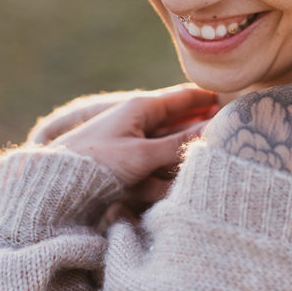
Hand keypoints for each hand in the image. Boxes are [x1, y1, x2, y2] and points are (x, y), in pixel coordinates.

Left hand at [49, 86, 219, 187]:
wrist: (53, 189)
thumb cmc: (96, 162)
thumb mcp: (144, 154)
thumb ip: (181, 143)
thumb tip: (217, 128)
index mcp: (141, 108)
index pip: (185, 97)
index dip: (211, 100)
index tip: (238, 105)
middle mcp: (137, 124)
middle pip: (180, 128)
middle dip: (199, 140)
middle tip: (228, 146)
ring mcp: (131, 147)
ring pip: (168, 154)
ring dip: (180, 166)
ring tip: (202, 173)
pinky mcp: (125, 170)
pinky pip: (152, 174)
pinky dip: (160, 183)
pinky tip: (167, 193)